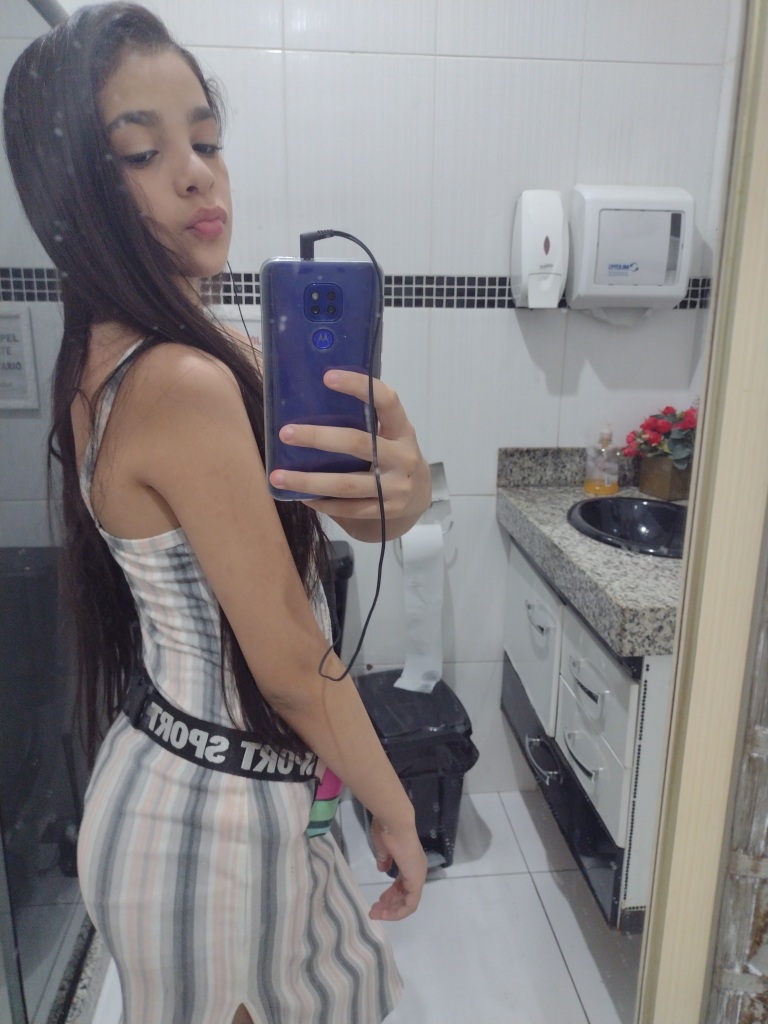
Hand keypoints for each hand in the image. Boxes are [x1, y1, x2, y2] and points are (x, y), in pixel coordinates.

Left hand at [268, 370, 430, 529]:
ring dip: (309, 481)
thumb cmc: (394, 454)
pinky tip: (301, 496)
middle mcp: (403, 456)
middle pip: (357, 443)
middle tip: (285, 433)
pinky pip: (348, 508)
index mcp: (402, 429)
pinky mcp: (386, 509)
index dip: (359, 386)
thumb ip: (368, 420)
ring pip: (346, 484)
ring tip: (278, 476)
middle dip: (318, 438)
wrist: (420, 496)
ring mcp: (396, 486)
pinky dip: (322, 503)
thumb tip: (314, 400)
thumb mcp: (392, 434)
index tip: (327, 377)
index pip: (386, 400)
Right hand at [367, 816, 426, 921]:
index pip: (402, 885)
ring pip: (407, 902)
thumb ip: (384, 859)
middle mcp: (416, 871)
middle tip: (374, 911)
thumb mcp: (384, 849)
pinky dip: (398, 911)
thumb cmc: (388, 832)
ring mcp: (417, 876)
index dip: (391, 895)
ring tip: (375, 914)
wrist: (395, 824)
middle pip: (405, 896)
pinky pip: (410, 903)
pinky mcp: (416, 880)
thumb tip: (382, 868)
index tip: (378, 901)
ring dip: (391, 911)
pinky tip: (385, 913)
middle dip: (389, 905)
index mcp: (410, 863)